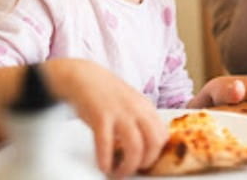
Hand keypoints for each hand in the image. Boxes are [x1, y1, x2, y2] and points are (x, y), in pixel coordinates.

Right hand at [44, 58, 166, 176]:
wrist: (84, 76)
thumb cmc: (106, 93)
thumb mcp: (131, 102)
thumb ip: (141, 120)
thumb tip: (146, 145)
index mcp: (146, 107)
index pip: (163, 135)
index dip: (156, 153)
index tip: (146, 162)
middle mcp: (137, 110)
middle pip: (154, 142)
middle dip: (146, 162)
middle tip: (134, 170)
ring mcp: (120, 113)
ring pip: (135, 147)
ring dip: (128, 166)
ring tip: (118, 173)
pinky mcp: (100, 117)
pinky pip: (107, 145)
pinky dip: (106, 161)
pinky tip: (104, 166)